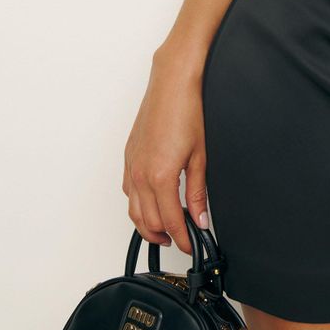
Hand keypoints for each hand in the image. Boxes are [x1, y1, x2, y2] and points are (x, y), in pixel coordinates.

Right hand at [122, 47, 209, 256]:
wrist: (172, 83)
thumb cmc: (187, 111)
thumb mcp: (200, 155)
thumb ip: (198, 192)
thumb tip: (201, 217)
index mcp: (161, 176)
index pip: (171, 221)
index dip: (183, 238)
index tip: (192, 246)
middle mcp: (141, 174)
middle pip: (149, 221)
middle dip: (165, 236)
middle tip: (183, 240)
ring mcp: (132, 165)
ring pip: (134, 210)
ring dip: (148, 225)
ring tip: (166, 230)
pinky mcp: (129, 156)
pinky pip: (128, 190)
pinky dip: (138, 205)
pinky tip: (150, 203)